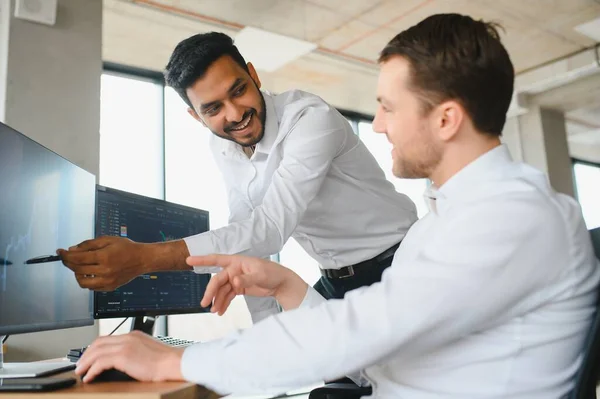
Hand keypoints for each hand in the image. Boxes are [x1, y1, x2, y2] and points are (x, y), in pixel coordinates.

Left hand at [57, 236, 147, 290]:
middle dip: (68, 263)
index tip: (59, 252)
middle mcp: (104, 271)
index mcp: (104, 257)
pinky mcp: (109, 287)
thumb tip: (72, 250)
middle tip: (66, 258)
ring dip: (77, 274)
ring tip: (79, 267)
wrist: (142, 259)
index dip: (66, 255)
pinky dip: (87, 280)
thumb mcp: (108, 240)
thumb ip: (89, 244)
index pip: (78, 258)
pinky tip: (90, 272)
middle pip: (78, 270)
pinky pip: (91, 287)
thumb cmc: (126, 247)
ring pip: (82, 282)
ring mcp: (107, 281)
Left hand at [75, 330, 184, 382]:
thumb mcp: (149, 352)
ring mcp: (125, 345)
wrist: (173, 363)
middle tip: (80, 365)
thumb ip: (136, 352)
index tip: (90, 357)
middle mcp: (128, 338)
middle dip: (86, 354)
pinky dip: (92, 370)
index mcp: (134, 336)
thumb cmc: (166, 362)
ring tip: (80, 372)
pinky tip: (90, 377)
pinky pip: (100, 362)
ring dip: (86, 362)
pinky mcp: (123, 356)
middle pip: (99, 342)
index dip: (96, 348)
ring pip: (96, 351)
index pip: (108, 338)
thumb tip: (127, 362)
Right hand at [188, 254, 308, 314]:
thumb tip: (234, 281)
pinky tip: (220, 311)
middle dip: (211, 292)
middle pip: (218, 280)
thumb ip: (246, 279)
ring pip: (222, 290)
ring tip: (215, 311)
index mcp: (237, 262)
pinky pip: (228, 295)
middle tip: (205, 304)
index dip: (202, 260)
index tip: (189, 260)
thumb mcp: (260, 275)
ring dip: (217, 300)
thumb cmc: (272, 273)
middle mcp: (234, 269)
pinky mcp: (239, 288)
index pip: (217, 259)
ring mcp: (236, 279)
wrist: (282, 284)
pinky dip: (224, 303)